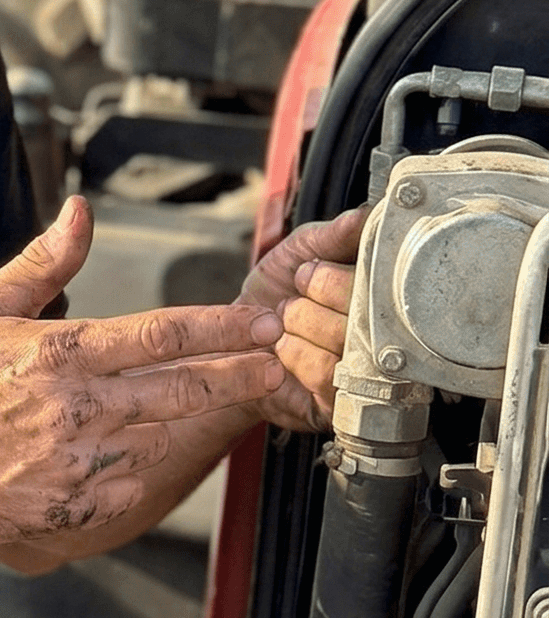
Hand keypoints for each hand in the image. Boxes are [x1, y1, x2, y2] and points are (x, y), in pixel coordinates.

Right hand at [0, 196, 285, 545]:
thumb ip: (43, 264)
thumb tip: (80, 212)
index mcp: (55, 354)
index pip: (158, 334)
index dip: (220, 327)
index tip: (262, 321)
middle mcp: (71, 411)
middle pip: (180, 391)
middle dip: (238, 375)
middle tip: (278, 363)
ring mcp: (73, 465)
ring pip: (159, 440)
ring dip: (175, 424)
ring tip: (172, 408)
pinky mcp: (69, 508)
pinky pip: (130, 486)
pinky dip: (135, 469)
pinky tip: (118, 453)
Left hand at [236, 206, 367, 430]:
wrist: (231, 342)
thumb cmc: (272, 296)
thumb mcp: (299, 252)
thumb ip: (332, 234)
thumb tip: (367, 214)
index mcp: (378, 297)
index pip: (387, 281)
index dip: (340, 275)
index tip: (311, 270)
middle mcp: (380, 336)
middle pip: (370, 311)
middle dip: (318, 296)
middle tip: (297, 295)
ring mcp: (365, 372)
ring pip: (349, 342)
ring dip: (304, 325)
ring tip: (288, 323)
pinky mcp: (342, 403)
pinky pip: (331, 375)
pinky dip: (299, 356)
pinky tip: (285, 349)